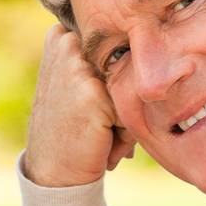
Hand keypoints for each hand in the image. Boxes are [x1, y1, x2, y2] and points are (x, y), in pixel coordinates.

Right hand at [21, 25, 135, 187]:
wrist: (54, 170)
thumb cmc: (71, 125)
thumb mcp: (72, 80)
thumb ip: (94, 57)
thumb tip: (150, 50)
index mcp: (61, 36)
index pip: (115, 45)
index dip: (111, 79)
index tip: (88, 100)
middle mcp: (67, 44)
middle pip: (124, 64)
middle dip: (119, 96)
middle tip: (93, 118)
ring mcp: (77, 66)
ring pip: (130, 87)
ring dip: (124, 115)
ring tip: (98, 130)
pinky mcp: (93, 92)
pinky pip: (133, 109)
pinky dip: (126, 131)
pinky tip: (101, 140)